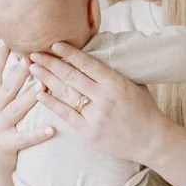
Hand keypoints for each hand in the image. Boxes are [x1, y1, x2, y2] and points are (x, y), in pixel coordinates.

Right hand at [0, 40, 55, 170]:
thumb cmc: (6, 125)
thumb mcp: (3, 103)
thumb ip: (11, 82)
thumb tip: (21, 54)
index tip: (5, 39)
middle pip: (7, 88)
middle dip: (18, 73)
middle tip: (30, 58)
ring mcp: (0, 127)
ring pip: (16, 109)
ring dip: (29, 97)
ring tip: (42, 86)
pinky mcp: (8, 144)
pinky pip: (25, 137)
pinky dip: (38, 133)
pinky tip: (52, 128)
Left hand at [29, 41, 172, 165]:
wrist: (153, 141)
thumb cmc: (144, 110)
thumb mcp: (134, 84)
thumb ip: (114, 71)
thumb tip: (99, 51)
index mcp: (116, 83)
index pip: (87, 64)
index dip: (69, 53)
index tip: (54, 44)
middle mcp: (104, 98)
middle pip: (71, 76)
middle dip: (50, 63)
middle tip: (33, 54)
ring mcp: (95, 116)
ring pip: (65, 94)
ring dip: (46, 80)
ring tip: (32, 69)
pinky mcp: (89, 132)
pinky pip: (66, 114)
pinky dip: (51, 103)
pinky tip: (39, 93)